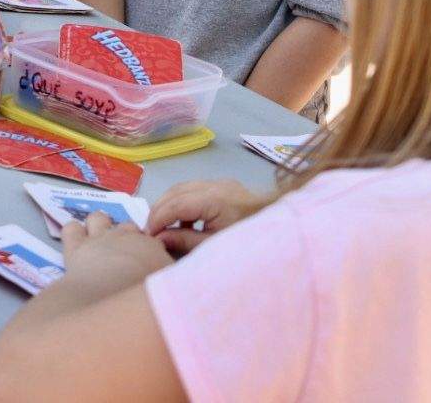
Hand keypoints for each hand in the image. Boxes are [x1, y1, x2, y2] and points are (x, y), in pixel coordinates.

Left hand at [57, 211, 171, 300]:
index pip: (153, 241)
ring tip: (99, 244)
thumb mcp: (170, 288)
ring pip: (98, 218)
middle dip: (126, 237)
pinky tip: (76, 244)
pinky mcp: (76, 246)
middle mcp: (126, 236)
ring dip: (99, 227)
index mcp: (152, 246)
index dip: (150, 251)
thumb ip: (170, 280)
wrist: (113, 296)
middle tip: (125, 257)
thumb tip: (170, 282)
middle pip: (127, 227)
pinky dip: (73, 233)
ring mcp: (99, 238)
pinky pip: (71, 228)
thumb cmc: (146, 296)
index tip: (148, 265)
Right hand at [147, 179, 268, 255]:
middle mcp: (215, 185)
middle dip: (159, 210)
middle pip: (175, 191)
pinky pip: (194, 189)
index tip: (147, 235)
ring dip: (169, 205)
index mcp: (214, 200)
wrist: (283, 232)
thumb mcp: (214, 247)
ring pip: (182, 187)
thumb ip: (184, 241)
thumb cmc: (249, 243)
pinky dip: (182, 202)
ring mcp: (220, 183)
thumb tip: (159, 238)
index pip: (175, 204)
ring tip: (163, 227)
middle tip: (150, 231)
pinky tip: (184, 222)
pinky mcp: (224, 186)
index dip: (157, 219)